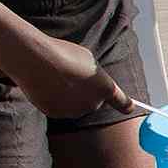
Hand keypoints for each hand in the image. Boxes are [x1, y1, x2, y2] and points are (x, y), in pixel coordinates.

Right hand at [12, 30, 138, 124]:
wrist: (37, 60)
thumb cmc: (63, 54)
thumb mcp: (89, 60)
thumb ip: (95, 76)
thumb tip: (92, 83)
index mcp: (106, 88)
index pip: (122, 102)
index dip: (126, 105)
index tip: (130, 108)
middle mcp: (94, 104)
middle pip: (93, 102)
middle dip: (86, 93)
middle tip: (71, 76)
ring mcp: (74, 111)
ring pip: (74, 106)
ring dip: (69, 97)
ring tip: (56, 78)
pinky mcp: (56, 114)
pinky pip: (58, 108)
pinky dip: (53, 99)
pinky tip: (46, 85)